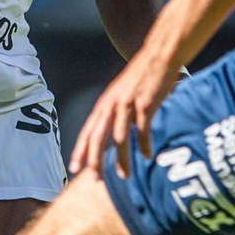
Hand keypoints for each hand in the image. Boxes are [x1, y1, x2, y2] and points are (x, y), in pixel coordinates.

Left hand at [69, 52, 179, 178]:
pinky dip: (144, 146)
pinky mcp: (145, 103)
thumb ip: (114, 111)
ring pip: (120, 137)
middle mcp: (112, 104)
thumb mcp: (121, 94)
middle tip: (95, 178)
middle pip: (98, 137)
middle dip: (95, 159)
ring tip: (124, 175)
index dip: (80, 150)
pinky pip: (142, 130)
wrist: (159, 56)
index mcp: (104, 104)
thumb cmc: (142, 77)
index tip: (75, 168)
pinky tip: (147, 157)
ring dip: (122, 159)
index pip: (88, 131)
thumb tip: (112, 134)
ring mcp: (128, 104)